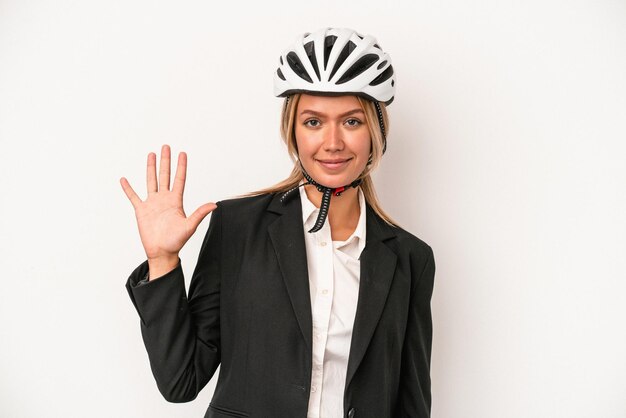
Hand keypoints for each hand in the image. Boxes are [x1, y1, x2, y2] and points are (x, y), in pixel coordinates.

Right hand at [120, 145, 216, 268]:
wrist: (162, 252)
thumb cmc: (177, 242)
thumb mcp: (190, 226)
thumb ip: (200, 214)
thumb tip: (214, 205)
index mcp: (176, 201)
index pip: (179, 179)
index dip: (181, 166)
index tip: (182, 153)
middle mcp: (164, 199)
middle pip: (165, 175)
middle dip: (166, 161)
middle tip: (166, 146)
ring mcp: (152, 204)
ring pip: (151, 181)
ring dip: (151, 168)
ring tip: (151, 154)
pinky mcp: (141, 211)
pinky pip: (133, 197)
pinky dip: (128, 188)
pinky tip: (124, 179)